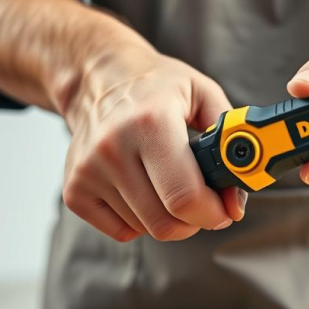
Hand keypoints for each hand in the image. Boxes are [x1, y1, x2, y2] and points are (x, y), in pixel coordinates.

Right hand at [60, 42, 245, 241]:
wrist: (98, 77)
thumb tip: (234, 204)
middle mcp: (113, 147)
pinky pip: (121, 231)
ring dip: (166, 217)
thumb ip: (228, 145)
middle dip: (193, 221)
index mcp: (150, 121)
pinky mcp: (74, 190)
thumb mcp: (204, 95)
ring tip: (167, 183)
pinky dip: (139, 220)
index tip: (222, 209)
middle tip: (200, 202)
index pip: (184, 197)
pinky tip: (141, 188)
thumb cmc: (156, 86)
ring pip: (145, 229)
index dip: (212, 213)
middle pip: (165, 222)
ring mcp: (88, 171)